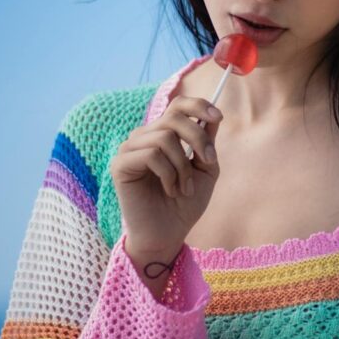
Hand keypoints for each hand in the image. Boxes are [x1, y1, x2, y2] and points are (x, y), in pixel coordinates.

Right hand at [109, 96, 222, 257]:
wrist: (168, 233)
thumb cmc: (185, 202)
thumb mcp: (206, 169)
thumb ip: (207, 143)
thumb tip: (214, 116)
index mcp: (165, 135)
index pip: (178, 105)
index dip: (199, 105)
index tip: (218, 117)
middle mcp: (145, 137)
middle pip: (174, 116)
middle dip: (198, 138)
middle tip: (207, 161)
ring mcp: (130, 149)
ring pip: (165, 138)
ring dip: (183, 165)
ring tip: (184, 187)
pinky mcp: (120, 164)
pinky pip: (151, 154)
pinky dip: (168, 174)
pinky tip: (169, 190)